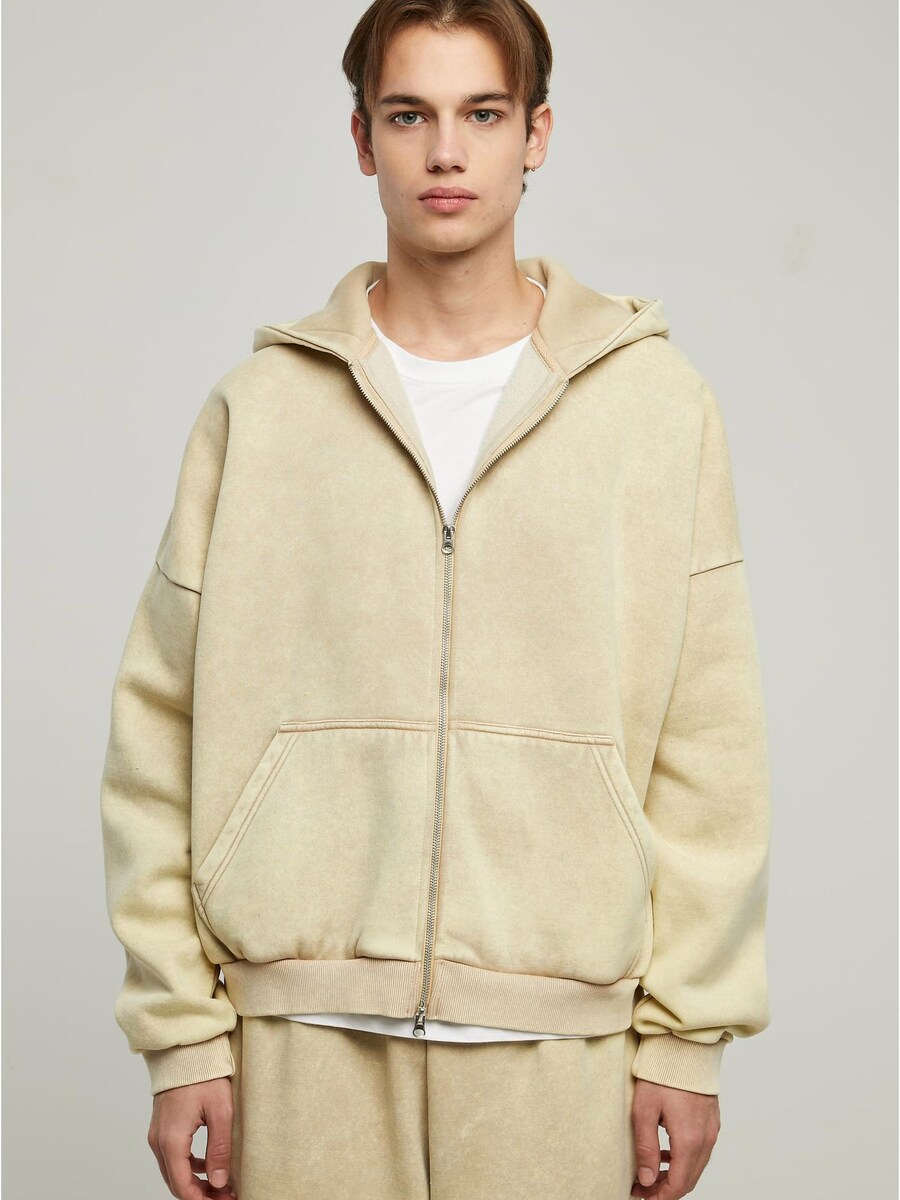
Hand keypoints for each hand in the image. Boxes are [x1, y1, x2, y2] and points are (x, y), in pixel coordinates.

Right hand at [147, 1076, 237, 1198]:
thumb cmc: (203, 1075)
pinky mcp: (162, 1127)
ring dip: (195, 1182)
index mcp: (172, 1140)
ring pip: (173, 1171)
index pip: (183, 1186)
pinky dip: (189, 1167)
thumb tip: (219, 1182)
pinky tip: (208, 1166)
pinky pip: (172, 1157)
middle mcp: (159, 1141)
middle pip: (176, 1182)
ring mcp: (157, 1134)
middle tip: (226, 1196)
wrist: (186, 1050)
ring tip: (221, 1185)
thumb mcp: (220, 1111)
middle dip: (200, 1195)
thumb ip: (220, 1149)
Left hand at [630, 1078, 719, 1197]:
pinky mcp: (711, 1119)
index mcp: (690, 1141)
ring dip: (676, 1174)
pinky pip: (701, 1149)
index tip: (641, 1196)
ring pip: (696, 1165)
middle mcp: (706, 1139)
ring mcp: (712, 1129)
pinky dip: (685, 1158)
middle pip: (689, 1179)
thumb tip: (647, 1180)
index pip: (678, 1185)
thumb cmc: (662, 1073)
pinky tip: (667, 1152)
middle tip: (643, 1187)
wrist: (685, 1045)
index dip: (659, 1197)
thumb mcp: (644, 1110)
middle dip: (666, 1188)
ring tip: (651, 1171)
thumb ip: (646, 1148)